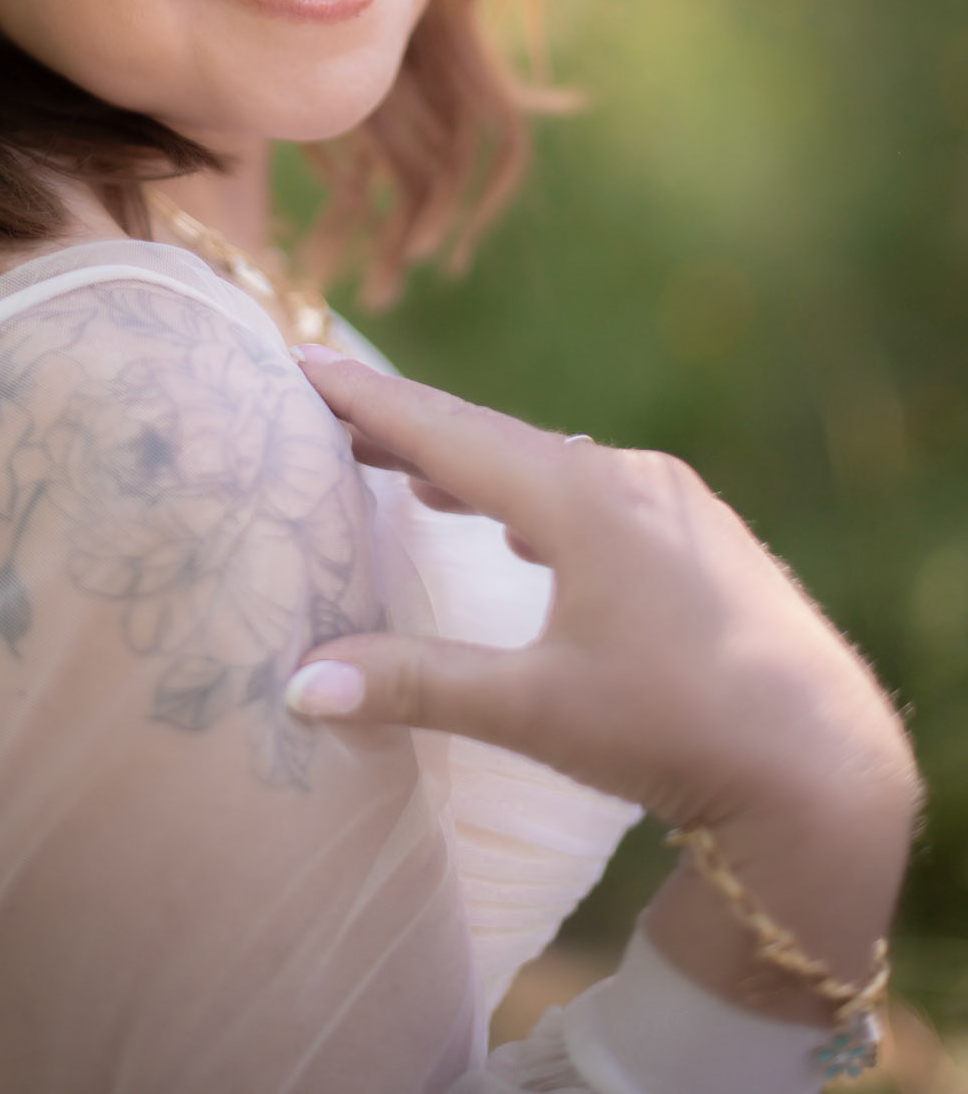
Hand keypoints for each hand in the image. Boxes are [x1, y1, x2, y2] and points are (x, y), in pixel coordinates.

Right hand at [286, 353, 919, 1013]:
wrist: (822, 764)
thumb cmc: (676, 731)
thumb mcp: (535, 710)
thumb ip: (416, 682)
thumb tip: (298, 684)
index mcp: (580, 499)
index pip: (446, 433)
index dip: (367, 400)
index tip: (302, 357)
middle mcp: (627, 477)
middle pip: (490, 438)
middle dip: (406, 427)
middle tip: (329, 407)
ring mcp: (671, 500)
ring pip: (545, 464)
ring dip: (471, 464)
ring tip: (405, 466)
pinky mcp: (698, 531)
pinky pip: (590, 489)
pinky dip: (530, 493)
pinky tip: (515, 524)